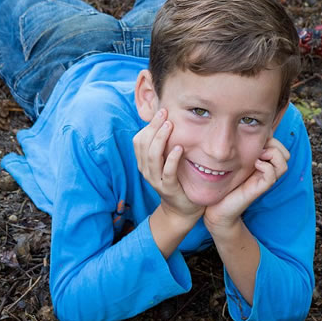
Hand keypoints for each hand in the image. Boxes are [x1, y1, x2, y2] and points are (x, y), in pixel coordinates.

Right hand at [133, 108, 203, 222]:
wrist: (181, 209)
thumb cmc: (176, 179)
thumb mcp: (166, 160)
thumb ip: (164, 144)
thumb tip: (168, 119)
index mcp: (144, 162)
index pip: (139, 140)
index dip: (149, 125)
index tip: (161, 111)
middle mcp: (146, 170)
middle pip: (144, 145)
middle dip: (153, 127)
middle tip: (165, 113)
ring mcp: (156, 180)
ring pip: (152, 157)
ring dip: (160, 139)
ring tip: (170, 126)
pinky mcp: (168, 189)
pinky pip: (167, 172)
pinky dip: (172, 159)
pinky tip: (178, 148)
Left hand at [203, 137, 289, 233]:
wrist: (216, 207)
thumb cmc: (222, 182)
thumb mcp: (231, 160)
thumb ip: (239, 148)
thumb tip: (243, 132)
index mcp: (262, 162)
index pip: (279, 146)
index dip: (271, 138)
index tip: (255, 137)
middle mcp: (266, 170)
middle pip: (285, 153)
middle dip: (275, 144)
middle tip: (258, 147)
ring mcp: (263, 180)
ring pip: (283, 163)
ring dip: (272, 154)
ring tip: (257, 156)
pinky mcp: (258, 189)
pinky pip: (272, 175)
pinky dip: (266, 166)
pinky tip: (254, 164)